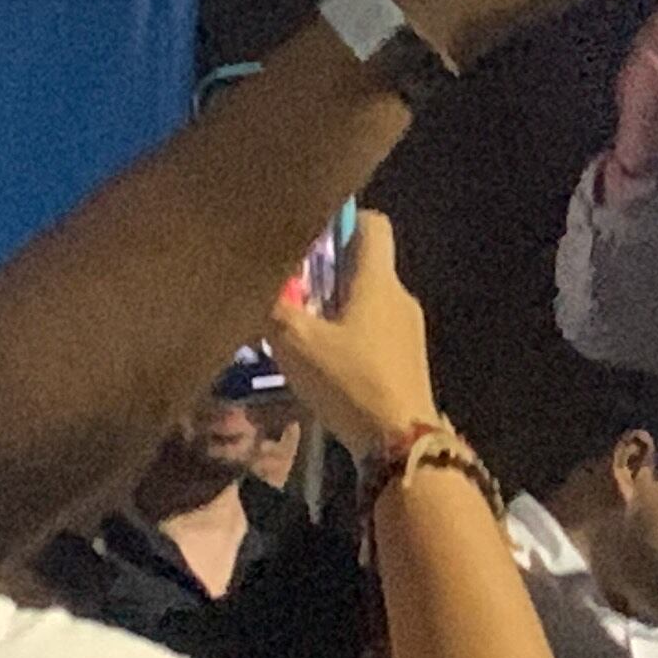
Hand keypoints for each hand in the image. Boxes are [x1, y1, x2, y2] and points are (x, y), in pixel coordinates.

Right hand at [266, 211, 436, 446]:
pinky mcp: (406, 356)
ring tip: (294, 328)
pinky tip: (318, 359)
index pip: (372, 224)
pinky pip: (372, 328)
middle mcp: (399, 295)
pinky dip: (345, 332)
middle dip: (322, 272)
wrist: (399, 436)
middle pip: (362, 264)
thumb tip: (249, 281)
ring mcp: (408, 327)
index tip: (306, 236)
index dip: (341, 221)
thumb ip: (273, 307)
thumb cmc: (350, 380)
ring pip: (364, 299)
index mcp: (379, 280)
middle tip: (285, 290)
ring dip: (330, 306)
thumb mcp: (296, 343)